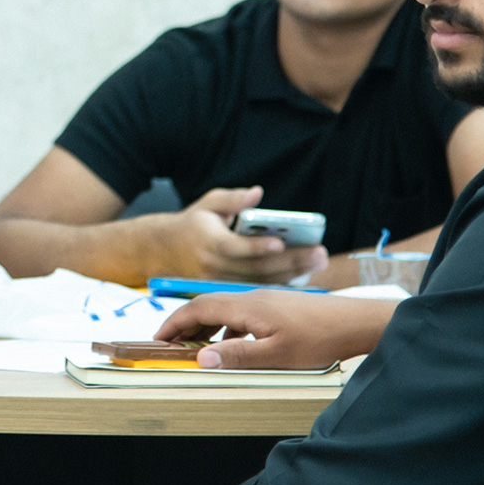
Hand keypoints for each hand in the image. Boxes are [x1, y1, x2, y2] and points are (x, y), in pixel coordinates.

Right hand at [152, 291, 395, 368]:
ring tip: (196, 349)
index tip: (157, 339)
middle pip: (208, 305)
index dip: (174, 323)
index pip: (198, 308)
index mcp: (247, 306)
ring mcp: (267, 300)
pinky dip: (226, 327)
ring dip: (206, 326)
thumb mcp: (276, 355)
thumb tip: (200, 359)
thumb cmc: (320, 339)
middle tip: (169, 345)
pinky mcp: (278, 307)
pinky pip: (242, 313)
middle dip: (184, 324)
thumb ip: (237, 356)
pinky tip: (232, 345)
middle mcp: (253, 297)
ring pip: (225, 308)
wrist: (357, 322)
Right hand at [157, 186, 328, 283]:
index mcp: (210, 242)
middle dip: (290, 261)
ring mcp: (221, 282)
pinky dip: (280, 283)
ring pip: (260, 282)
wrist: (163, 251)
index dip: (258, 247)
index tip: (280, 243)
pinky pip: (257, 289)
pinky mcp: (228, 291)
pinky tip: (303, 276)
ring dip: (291, 274)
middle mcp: (215, 266)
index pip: (236, 247)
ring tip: (318, 262)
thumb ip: (233, 199)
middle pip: (257, 268)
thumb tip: (257, 193)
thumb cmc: (193, 223)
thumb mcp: (209, 203)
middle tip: (319, 253)